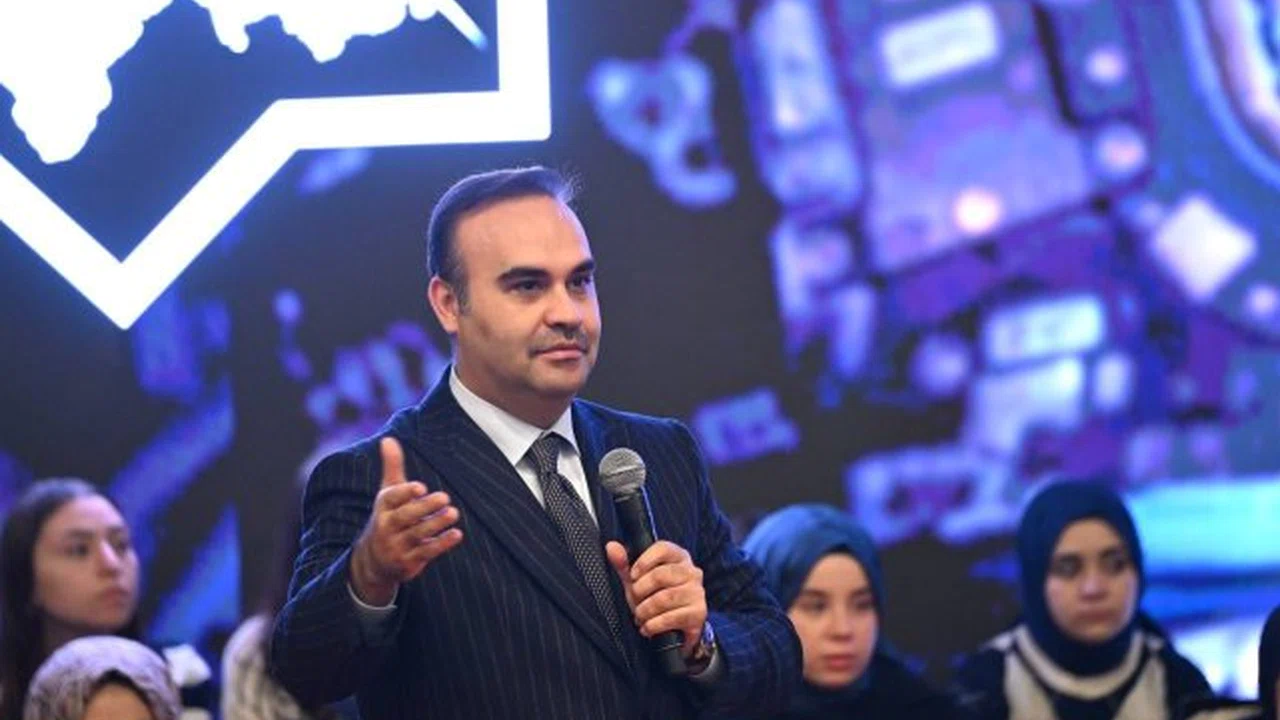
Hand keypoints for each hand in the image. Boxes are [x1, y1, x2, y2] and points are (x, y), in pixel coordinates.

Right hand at [350, 437, 462, 604]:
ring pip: (417, 534)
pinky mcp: (407, 562)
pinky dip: (441, 544)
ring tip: (454, 513)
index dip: (405, 493)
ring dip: (436, 524)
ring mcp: (396, 546)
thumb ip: (392, 467)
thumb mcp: (388, 493)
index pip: (391, 498)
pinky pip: (425, 552)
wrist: (373, 561)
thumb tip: (388, 438)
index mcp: (382, 507)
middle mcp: (386, 527)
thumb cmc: (388, 518)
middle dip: (424, 507)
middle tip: (445, 497)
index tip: (421, 487)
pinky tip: (457, 534)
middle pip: (405, 517)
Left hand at [605, 540, 706, 656]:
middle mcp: (692, 572)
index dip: (644, 562)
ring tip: (640, 615)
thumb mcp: (637, 580)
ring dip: (645, 610)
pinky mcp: (699, 613)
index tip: (633, 576)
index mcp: (678, 557)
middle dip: (641, 591)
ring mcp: (697, 592)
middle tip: (635, 600)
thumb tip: (611, 546)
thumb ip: (624, 564)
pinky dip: (654, 625)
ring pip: (665, 598)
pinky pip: (672, 617)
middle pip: (661, 575)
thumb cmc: (655, 597)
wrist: (675, 628)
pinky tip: (648, 627)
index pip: (663, 548)